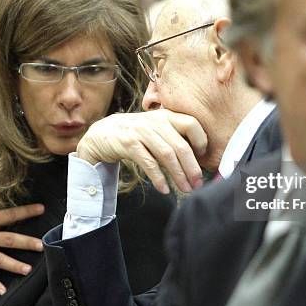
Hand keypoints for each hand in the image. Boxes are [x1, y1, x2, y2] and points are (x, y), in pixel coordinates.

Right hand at [76, 110, 207, 193]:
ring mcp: (141, 132)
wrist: (103, 133)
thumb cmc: (136, 134)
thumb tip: (197, 157)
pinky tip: (164, 189)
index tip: (203, 158)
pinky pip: (148, 163)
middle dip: (192, 168)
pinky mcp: (129, 144)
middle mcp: (155, 122)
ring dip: (178, 175)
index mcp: (166, 116)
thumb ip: (174, 136)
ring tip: (185, 189)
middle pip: (181, 145)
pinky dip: (158, 178)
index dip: (201, 141)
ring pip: (167, 155)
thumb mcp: (156, 128)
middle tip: (198, 184)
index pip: (192, 124)